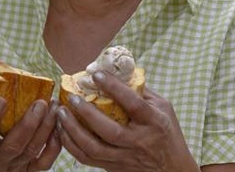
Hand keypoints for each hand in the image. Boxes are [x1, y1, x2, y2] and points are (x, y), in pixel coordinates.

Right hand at [0, 97, 60, 171]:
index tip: (1, 99)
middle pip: (14, 145)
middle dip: (29, 124)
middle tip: (40, 103)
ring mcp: (12, 166)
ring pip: (31, 151)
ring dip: (45, 129)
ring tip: (54, 107)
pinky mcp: (25, 171)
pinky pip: (43, 163)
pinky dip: (54, 146)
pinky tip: (58, 127)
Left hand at [56, 72, 199, 171]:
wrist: (173, 171)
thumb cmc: (168, 134)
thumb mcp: (164, 108)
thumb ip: (143, 92)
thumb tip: (120, 72)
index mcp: (154, 122)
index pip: (133, 104)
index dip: (114, 88)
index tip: (96, 74)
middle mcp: (139, 142)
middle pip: (109, 131)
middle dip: (87, 113)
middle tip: (72, 97)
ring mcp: (125, 158)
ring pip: (94, 148)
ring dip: (73, 130)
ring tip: (61, 113)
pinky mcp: (114, 168)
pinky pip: (88, 159)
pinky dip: (72, 146)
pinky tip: (63, 131)